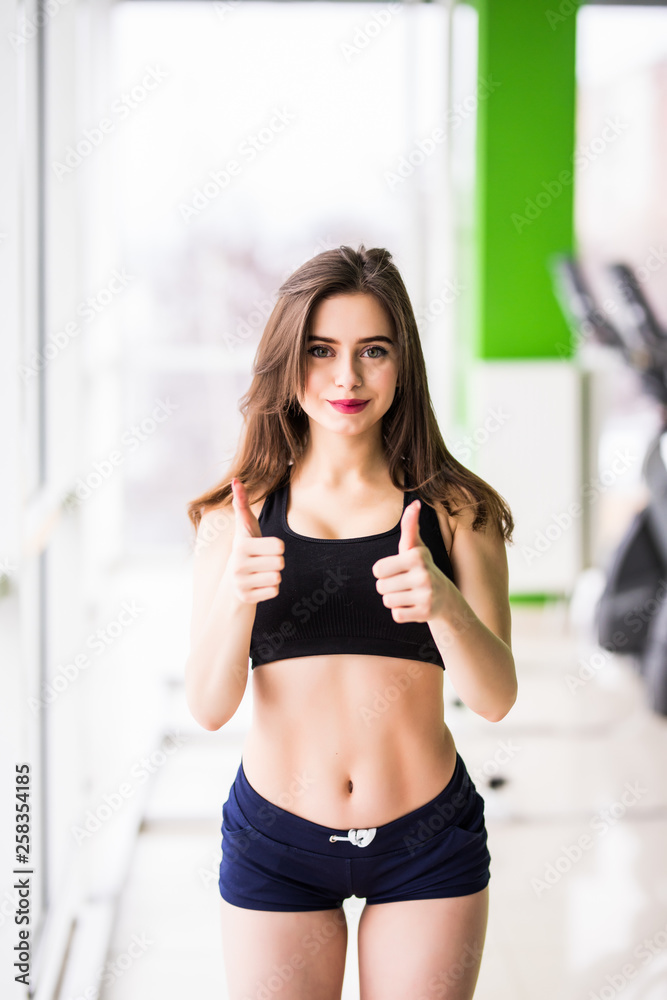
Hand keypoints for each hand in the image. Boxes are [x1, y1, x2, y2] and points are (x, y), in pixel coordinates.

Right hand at [228, 478, 284, 603]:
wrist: (232, 582)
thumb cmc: (246, 549)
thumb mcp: (245, 527)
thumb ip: (241, 503)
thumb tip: (235, 480)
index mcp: (241, 545)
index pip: (279, 546)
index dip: (276, 547)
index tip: (264, 548)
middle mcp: (238, 565)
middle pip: (280, 563)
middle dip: (275, 562)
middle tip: (262, 562)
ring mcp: (240, 583)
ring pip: (277, 578)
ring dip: (273, 576)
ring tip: (260, 573)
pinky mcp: (246, 598)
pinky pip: (274, 592)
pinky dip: (269, 589)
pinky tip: (258, 585)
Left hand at [371, 499, 451, 622]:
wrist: (444, 597)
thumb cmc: (421, 567)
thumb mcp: (415, 547)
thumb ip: (410, 525)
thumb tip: (415, 503)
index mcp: (416, 557)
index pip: (377, 569)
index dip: (384, 571)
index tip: (399, 569)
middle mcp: (423, 575)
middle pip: (381, 587)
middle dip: (389, 586)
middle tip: (405, 583)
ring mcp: (425, 596)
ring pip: (388, 601)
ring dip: (395, 599)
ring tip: (409, 594)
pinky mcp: (425, 614)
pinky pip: (397, 615)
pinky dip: (402, 612)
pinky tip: (414, 606)